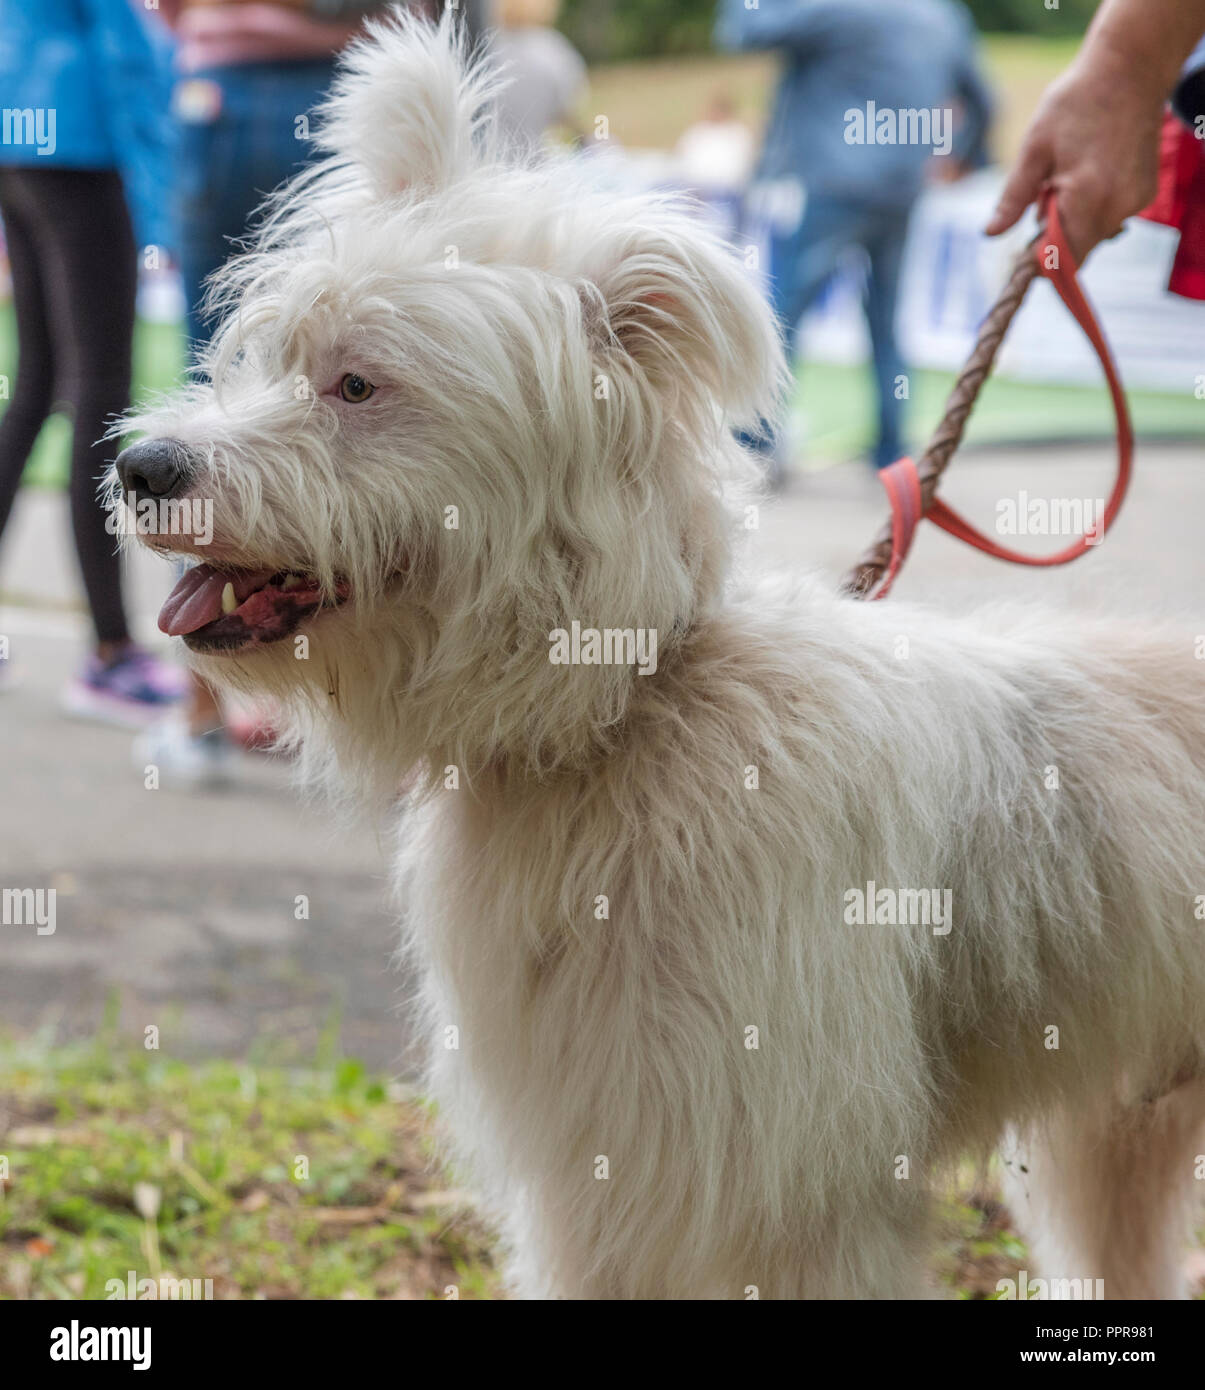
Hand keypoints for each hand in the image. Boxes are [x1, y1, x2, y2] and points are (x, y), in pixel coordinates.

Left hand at [985, 53, 1162, 262]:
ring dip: (1072, 222)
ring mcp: (1136, 200)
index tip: (1020, 254)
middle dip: (1053, 239)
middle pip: (1077, 251)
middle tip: (1042, 197)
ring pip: (1093, 235)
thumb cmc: (1076, 103)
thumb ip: (1014, 198)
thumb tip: (990, 234)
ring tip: (1065, 178)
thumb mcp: (1034, 150)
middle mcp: (1117, 205)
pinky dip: (1092, 208)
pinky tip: (1088, 174)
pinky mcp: (1145, 193)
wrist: (1130, 70)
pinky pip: (1110, 217)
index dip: (1038, 263)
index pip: (1061, 258)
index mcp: (1087, 197)